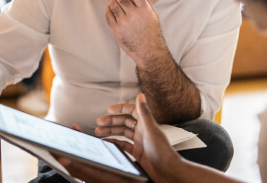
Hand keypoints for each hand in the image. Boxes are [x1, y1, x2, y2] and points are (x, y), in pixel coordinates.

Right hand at [57, 94, 182, 182]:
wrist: (167, 171)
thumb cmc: (162, 151)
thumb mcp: (151, 130)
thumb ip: (144, 112)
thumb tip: (141, 95)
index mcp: (146, 123)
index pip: (131, 111)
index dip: (120, 108)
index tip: (109, 109)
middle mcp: (142, 131)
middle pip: (124, 122)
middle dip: (111, 121)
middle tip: (99, 122)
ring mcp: (139, 141)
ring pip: (122, 133)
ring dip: (111, 131)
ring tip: (98, 132)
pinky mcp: (137, 152)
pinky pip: (123, 145)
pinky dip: (114, 142)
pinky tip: (107, 142)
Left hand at [104, 0, 165, 65]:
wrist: (148, 50)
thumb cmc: (151, 30)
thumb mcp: (152, 13)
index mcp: (144, 8)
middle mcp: (134, 14)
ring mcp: (124, 22)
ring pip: (112, 4)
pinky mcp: (117, 30)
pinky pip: (108, 15)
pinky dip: (108, 9)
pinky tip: (110, 8)